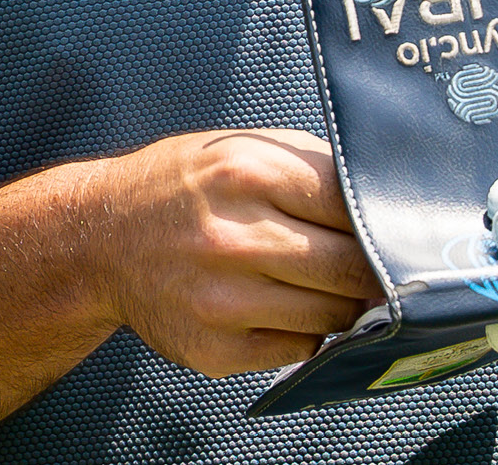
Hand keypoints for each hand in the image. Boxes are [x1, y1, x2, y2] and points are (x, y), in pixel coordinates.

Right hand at [78, 128, 379, 378]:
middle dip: (376, 268)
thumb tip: (389, 205)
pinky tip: (287, 307)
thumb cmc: (185, 188)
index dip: (383, 219)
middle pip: (351, 267)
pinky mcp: (212, 348)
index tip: (400, 227)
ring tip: (329, 283)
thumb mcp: (245, 149)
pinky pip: (299, 348)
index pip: (355, 205)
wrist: (97, 240)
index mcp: (250, 175)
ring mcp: (221, 300)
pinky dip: (308, 332)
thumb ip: (317, 170)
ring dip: (345, 303)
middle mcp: (235, 240)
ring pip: (332, 314)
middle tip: (381, 264)